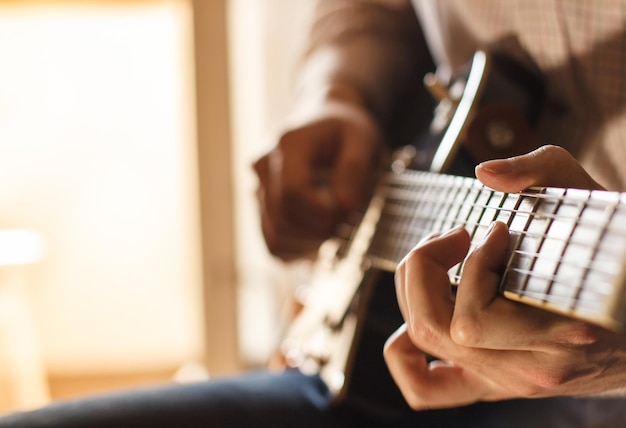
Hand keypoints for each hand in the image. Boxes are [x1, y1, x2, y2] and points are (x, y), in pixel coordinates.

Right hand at [254, 99, 382, 260]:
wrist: (325, 121)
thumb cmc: (344, 128)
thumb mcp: (361, 138)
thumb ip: (355, 168)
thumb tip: (344, 204)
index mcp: (287, 145)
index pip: (291, 192)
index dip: (321, 212)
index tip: (347, 210)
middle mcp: (263, 166)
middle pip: (281, 217)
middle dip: (319, 230)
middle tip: (347, 221)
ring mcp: (258, 188)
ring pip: (274, 235)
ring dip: (309, 243)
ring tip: (334, 227)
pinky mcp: (261, 208)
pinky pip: (272, 244)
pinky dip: (298, 250)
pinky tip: (319, 238)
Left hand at [384, 145, 625, 408]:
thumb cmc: (618, 255)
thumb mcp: (591, 199)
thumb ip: (541, 171)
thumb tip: (486, 173)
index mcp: (560, 338)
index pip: (473, 319)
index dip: (474, 265)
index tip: (500, 230)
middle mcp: (529, 371)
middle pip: (435, 329)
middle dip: (426, 268)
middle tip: (455, 236)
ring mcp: (508, 382)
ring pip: (425, 345)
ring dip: (415, 291)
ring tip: (441, 260)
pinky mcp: (495, 381)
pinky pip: (428, 388)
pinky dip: (403, 357)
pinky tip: (406, 327)